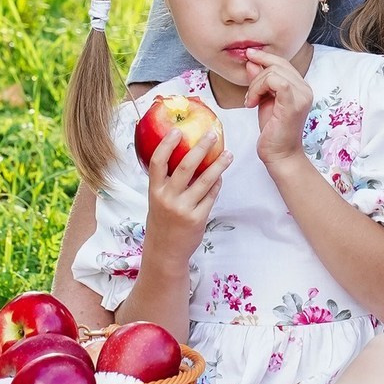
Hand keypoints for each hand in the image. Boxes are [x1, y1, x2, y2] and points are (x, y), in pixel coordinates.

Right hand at [144, 130, 230, 260]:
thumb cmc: (162, 221)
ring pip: (205, 181)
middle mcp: (167, 199)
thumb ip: (167, 182)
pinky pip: (212, 196)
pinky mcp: (198, 219)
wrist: (165, 253)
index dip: (167, 144)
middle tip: (212, 134)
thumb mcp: (157, 200)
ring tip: (228, 154)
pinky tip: (221, 177)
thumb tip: (186, 154)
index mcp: (154, 191)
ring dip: (219, 165)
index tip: (177, 130)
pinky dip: (217, 184)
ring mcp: (183, 209)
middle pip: (186, 167)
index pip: (157, 162)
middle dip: (201, 148)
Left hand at [244, 49, 313, 165]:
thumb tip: (252, 61)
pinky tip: (253, 103)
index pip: (282, 63)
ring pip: (273, 72)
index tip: (249, 55)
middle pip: (277, 65)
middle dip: (256, 77)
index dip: (265, 57)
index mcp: (301, 86)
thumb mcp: (264, 100)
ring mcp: (302, 95)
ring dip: (255, 85)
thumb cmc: (273, 131)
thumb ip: (260, 81)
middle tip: (249, 97)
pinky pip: (275, 81)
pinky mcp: (294, 103)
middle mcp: (305, 88)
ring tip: (250, 102)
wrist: (280, 155)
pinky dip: (259, 88)